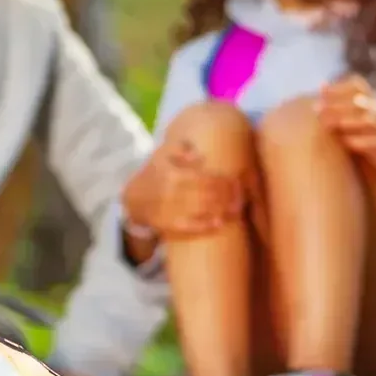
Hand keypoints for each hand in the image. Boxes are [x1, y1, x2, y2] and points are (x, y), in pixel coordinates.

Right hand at [121, 140, 243, 241]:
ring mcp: (170, 210)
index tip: (237, 181)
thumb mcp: (161, 154)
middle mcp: (172, 193)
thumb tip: (200, 155)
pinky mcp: (169, 225)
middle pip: (208, 194)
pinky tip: (220, 223)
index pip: (206, 178)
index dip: (224, 181)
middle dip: (228, 196)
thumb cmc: (154, 173)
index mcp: (173, 173)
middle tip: (242, 196)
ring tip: (237, 208)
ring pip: (203, 210)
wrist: (133, 198)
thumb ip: (180, 148)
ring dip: (223, 210)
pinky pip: (190, 227)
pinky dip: (206, 226)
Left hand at [318, 76, 375, 184]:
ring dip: (343, 120)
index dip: (338, 88)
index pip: (356, 84)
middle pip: (355, 102)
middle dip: (334, 105)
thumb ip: (345, 98)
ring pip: (362, 120)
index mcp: (375, 99)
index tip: (321, 94)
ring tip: (325, 124)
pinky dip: (354, 141)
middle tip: (316, 110)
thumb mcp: (368, 109)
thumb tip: (321, 85)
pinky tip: (343, 141)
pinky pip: (366, 141)